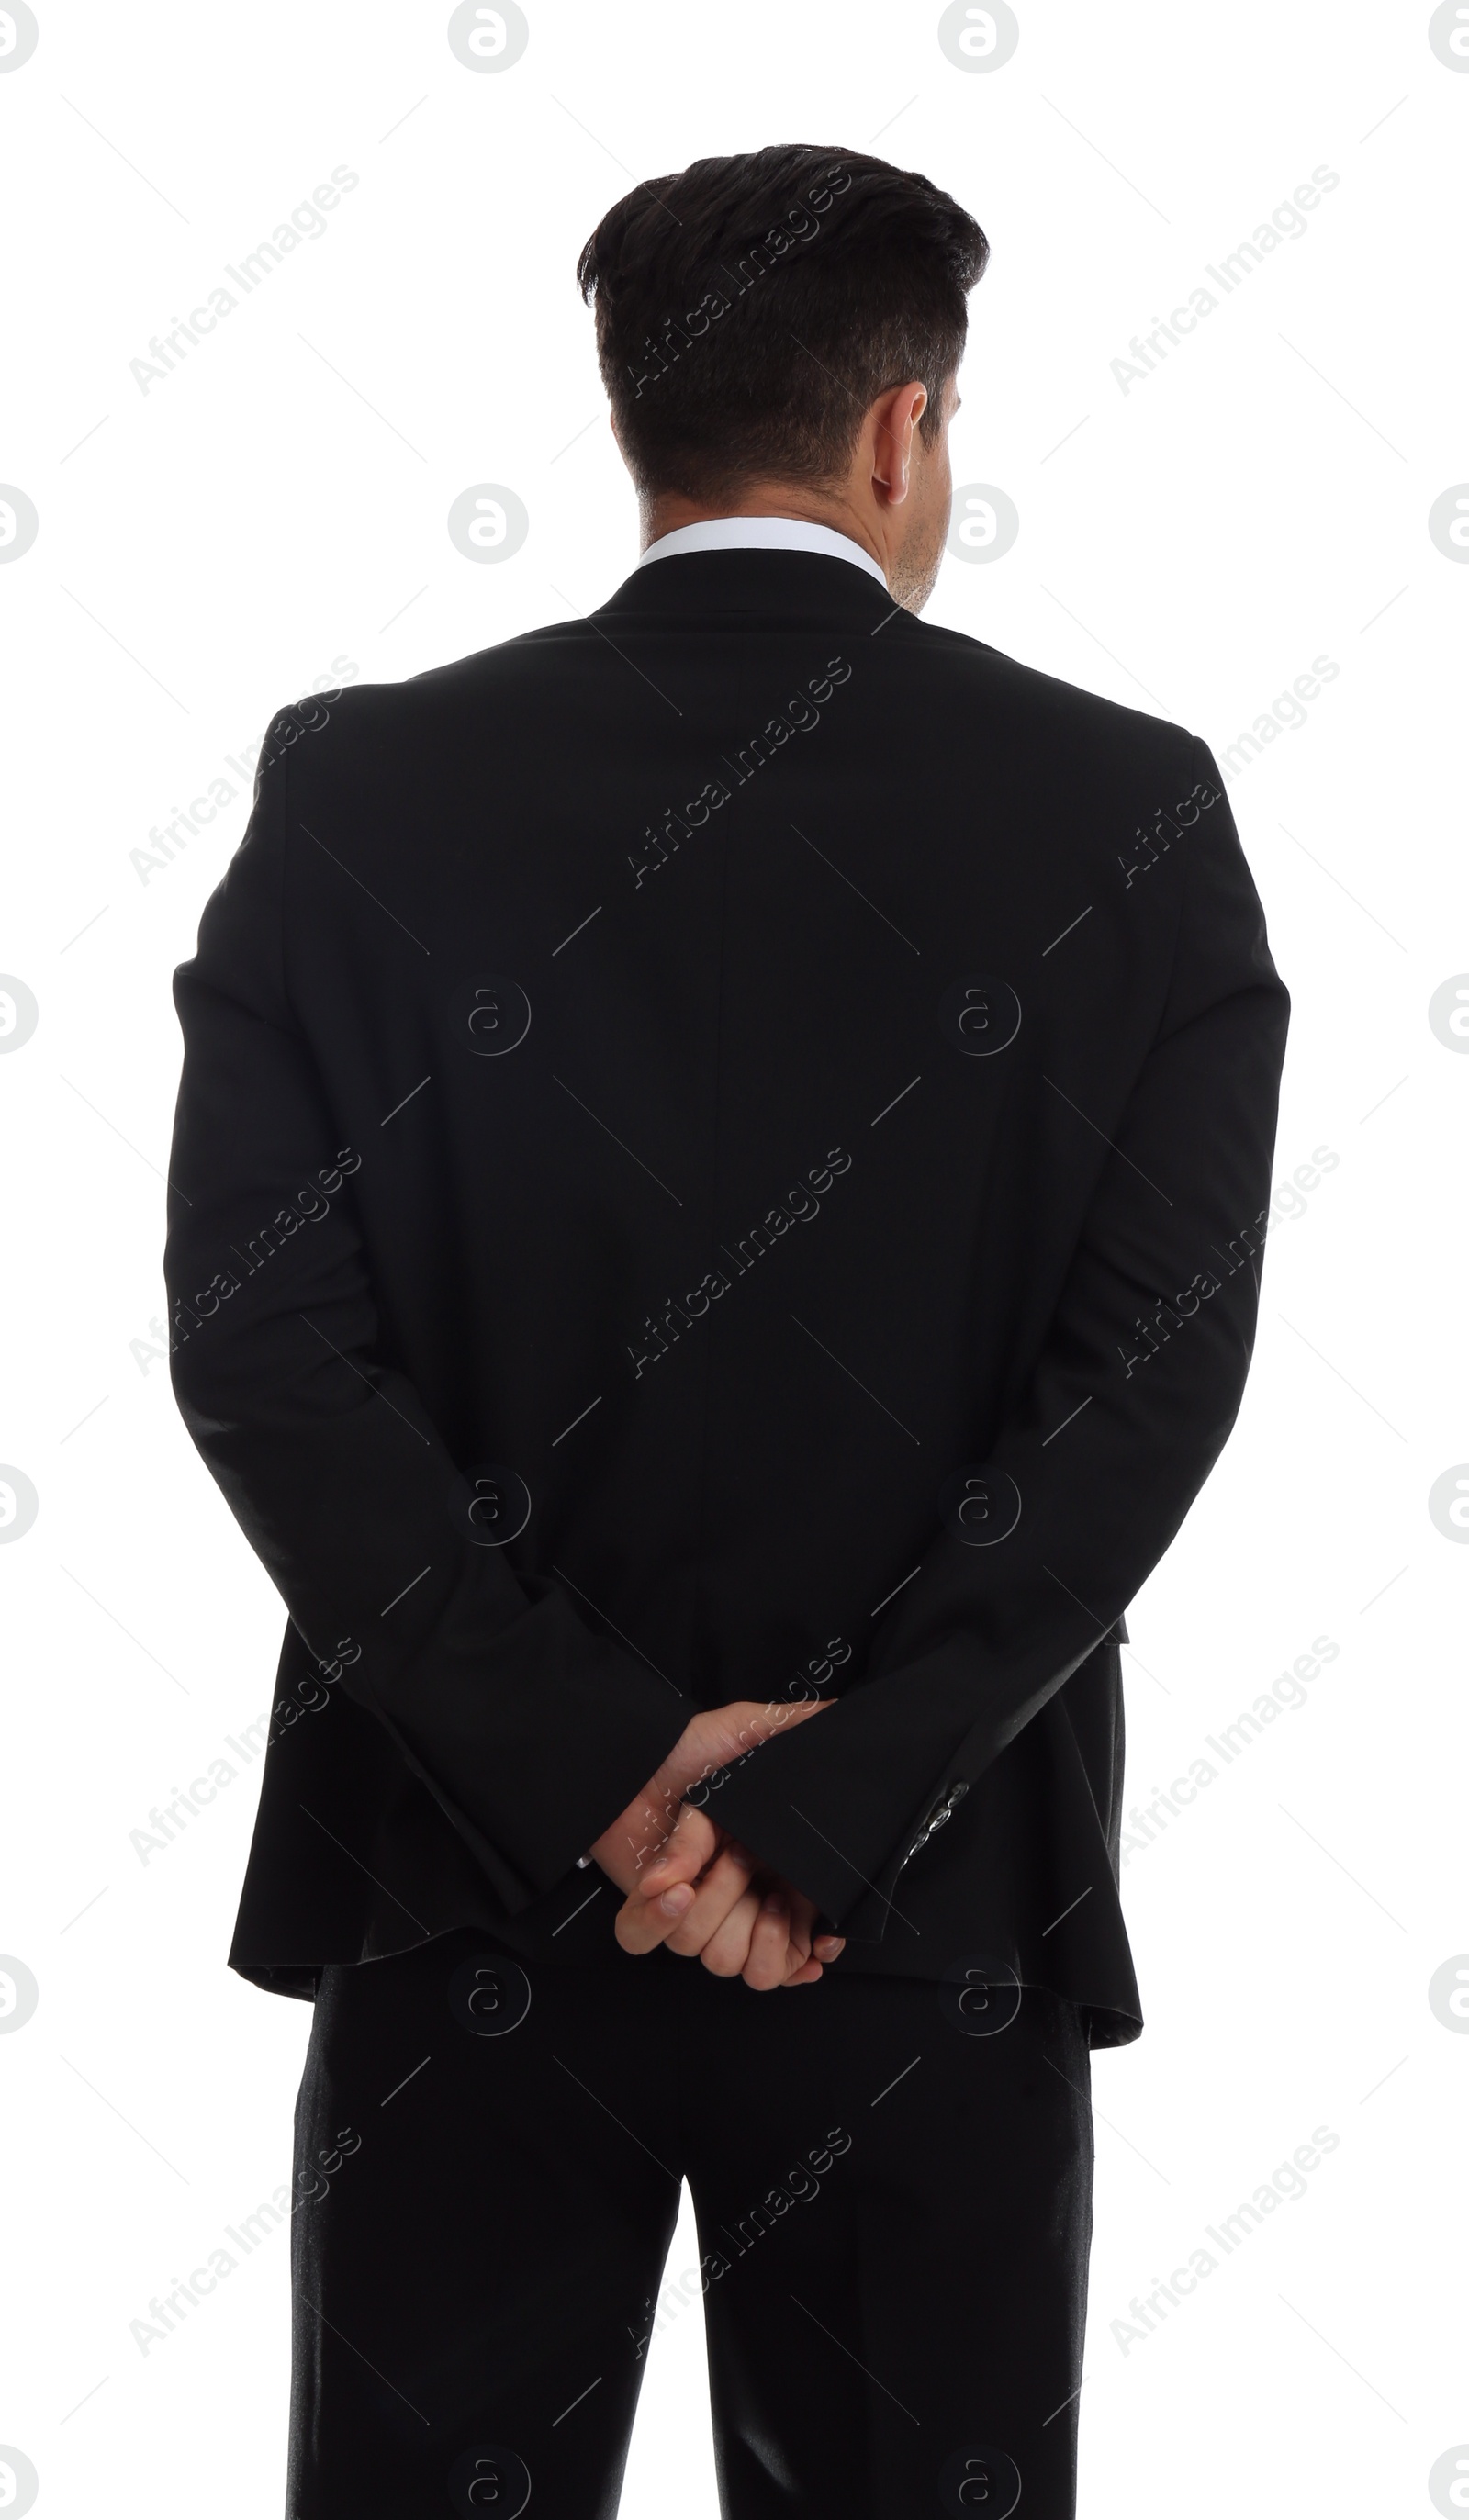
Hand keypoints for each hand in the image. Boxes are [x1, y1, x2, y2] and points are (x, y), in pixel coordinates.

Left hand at [586, 1693, 843, 1988]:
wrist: (636, 1755)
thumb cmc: (693, 1745)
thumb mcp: (751, 1729)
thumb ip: (799, 1724)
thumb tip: (842, 1714)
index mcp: (774, 1872)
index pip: (801, 1942)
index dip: (807, 1950)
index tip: (817, 1941)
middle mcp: (737, 1900)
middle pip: (757, 1961)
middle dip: (749, 1920)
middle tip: (744, 1865)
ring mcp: (693, 1910)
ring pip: (708, 1954)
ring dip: (704, 1912)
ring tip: (699, 1873)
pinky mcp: (645, 1911)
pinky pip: (648, 1943)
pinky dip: (655, 1922)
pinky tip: (669, 1890)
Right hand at [614, 1800, 843, 1990]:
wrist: (795, 1802)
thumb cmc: (745, 1806)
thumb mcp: (709, 1811)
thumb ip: (682, 1846)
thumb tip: (655, 1883)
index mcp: (672, 1893)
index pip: (636, 1933)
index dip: (654, 1921)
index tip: (683, 1891)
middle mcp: (704, 1925)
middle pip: (691, 1944)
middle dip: (721, 1895)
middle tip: (742, 1856)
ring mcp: (743, 1940)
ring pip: (731, 1964)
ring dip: (758, 1926)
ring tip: (776, 1890)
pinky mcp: (784, 1949)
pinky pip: (784, 1974)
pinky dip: (805, 1960)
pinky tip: (818, 1938)